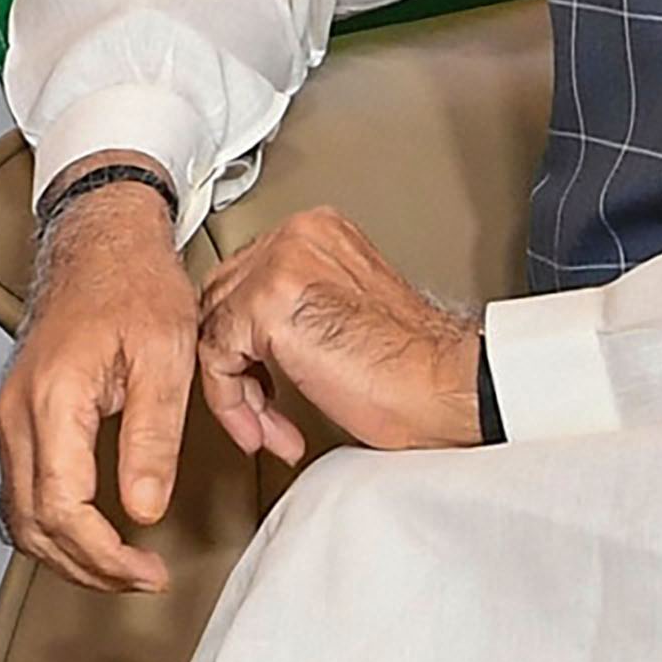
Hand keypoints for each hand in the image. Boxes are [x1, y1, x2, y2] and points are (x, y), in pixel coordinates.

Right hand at [0, 162, 199, 595]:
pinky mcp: (17, 416)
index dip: (105, 555)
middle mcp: (18, 412)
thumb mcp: (164, 359)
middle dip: (87, 566)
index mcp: (53, 399)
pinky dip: (51, 526)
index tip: (148, 569)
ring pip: (18, 514)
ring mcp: (10, 415)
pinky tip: (88, 534)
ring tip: (119, 566)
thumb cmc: (133, 287)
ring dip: (67, 553)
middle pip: (32, 523)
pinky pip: (20, 491)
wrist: (101, 244)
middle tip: (141, 577)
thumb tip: (143, 510)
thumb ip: (152, 440)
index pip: (62, 508)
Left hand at [194, 208, 482, 459]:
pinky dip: (233, 403)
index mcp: (317, 232)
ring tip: (270, 427)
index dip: (247, 344)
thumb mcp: (341, 314)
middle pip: (222, 301)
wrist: (447, 388)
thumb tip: (243, 335)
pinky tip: (267, 428)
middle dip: (240, 369)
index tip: (267, 386)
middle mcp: (296, 236)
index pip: (243, 281)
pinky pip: (216, 358)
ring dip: (238, 394)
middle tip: (267, 415)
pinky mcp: (268, 303)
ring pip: (215, 330)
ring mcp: (280, 264)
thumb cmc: (411, 369)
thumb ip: (293, 306)